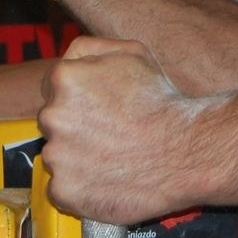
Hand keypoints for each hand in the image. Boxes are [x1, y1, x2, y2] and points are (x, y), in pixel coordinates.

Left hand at [38, 37, 195, 224]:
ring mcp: (56, 156)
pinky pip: (62, 189)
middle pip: (52, 122)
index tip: (97, 111)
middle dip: (75, 127)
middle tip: (109, 135)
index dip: (77, 99)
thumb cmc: (161, 101)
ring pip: (56, 156)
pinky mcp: (64, 190)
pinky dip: (80, 187)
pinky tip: (106, 180)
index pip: (52, 88)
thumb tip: (70, 59)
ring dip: (76, 158)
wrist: (185, 151)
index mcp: (64, 78)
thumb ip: (92, 48)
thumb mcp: (133, 53)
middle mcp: (52, 115)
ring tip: (112, 158)